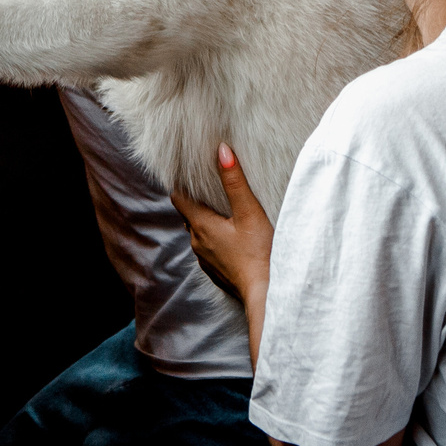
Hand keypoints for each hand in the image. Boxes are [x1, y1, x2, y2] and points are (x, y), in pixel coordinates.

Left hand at [172, 144, 273, 304]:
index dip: (183, 184)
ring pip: (199, 233)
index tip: (190, 172)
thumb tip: (221, 151)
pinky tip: (232, 237)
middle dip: (197, 200)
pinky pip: (210, 249)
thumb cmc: (259, 253)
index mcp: (200, 226)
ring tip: (222, 209)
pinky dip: (216, 238)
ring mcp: (206, 260)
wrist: (267, 294)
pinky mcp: (217, 271)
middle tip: (210, 186)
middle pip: (189, 215)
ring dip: (207, 220)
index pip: (179, 199)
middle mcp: (197, 244)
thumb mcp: (249, 212)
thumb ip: (234, 181)